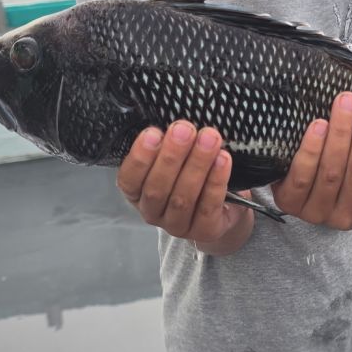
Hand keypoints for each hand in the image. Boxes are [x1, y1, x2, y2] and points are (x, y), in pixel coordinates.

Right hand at [116, 121, 253, 254]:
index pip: (129, 179)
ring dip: (197, 165)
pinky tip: (223, 160)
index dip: (139, 157)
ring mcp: (177, 226)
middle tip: (185, 129)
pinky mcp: (204, 232)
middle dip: (172, 156)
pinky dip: (216, 181)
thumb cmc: (190, 174)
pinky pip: (208, 206)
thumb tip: (176, 119)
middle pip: (157, 188)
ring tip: (209, 138)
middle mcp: (152, 212)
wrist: (222, 208)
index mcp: (136, 192)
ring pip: (183, 197)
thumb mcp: (175, 158)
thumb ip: (168, 144)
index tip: (153, 132)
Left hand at [271, 91, 351, 229]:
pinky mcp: (291, 203)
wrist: (298, 189)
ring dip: (341, 132)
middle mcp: (347, 217)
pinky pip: (303, 176)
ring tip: (346, 102)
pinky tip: (319, 125)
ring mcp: (317, 213)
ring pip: (332, 171)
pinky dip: (312, 148)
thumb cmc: (340, 172)